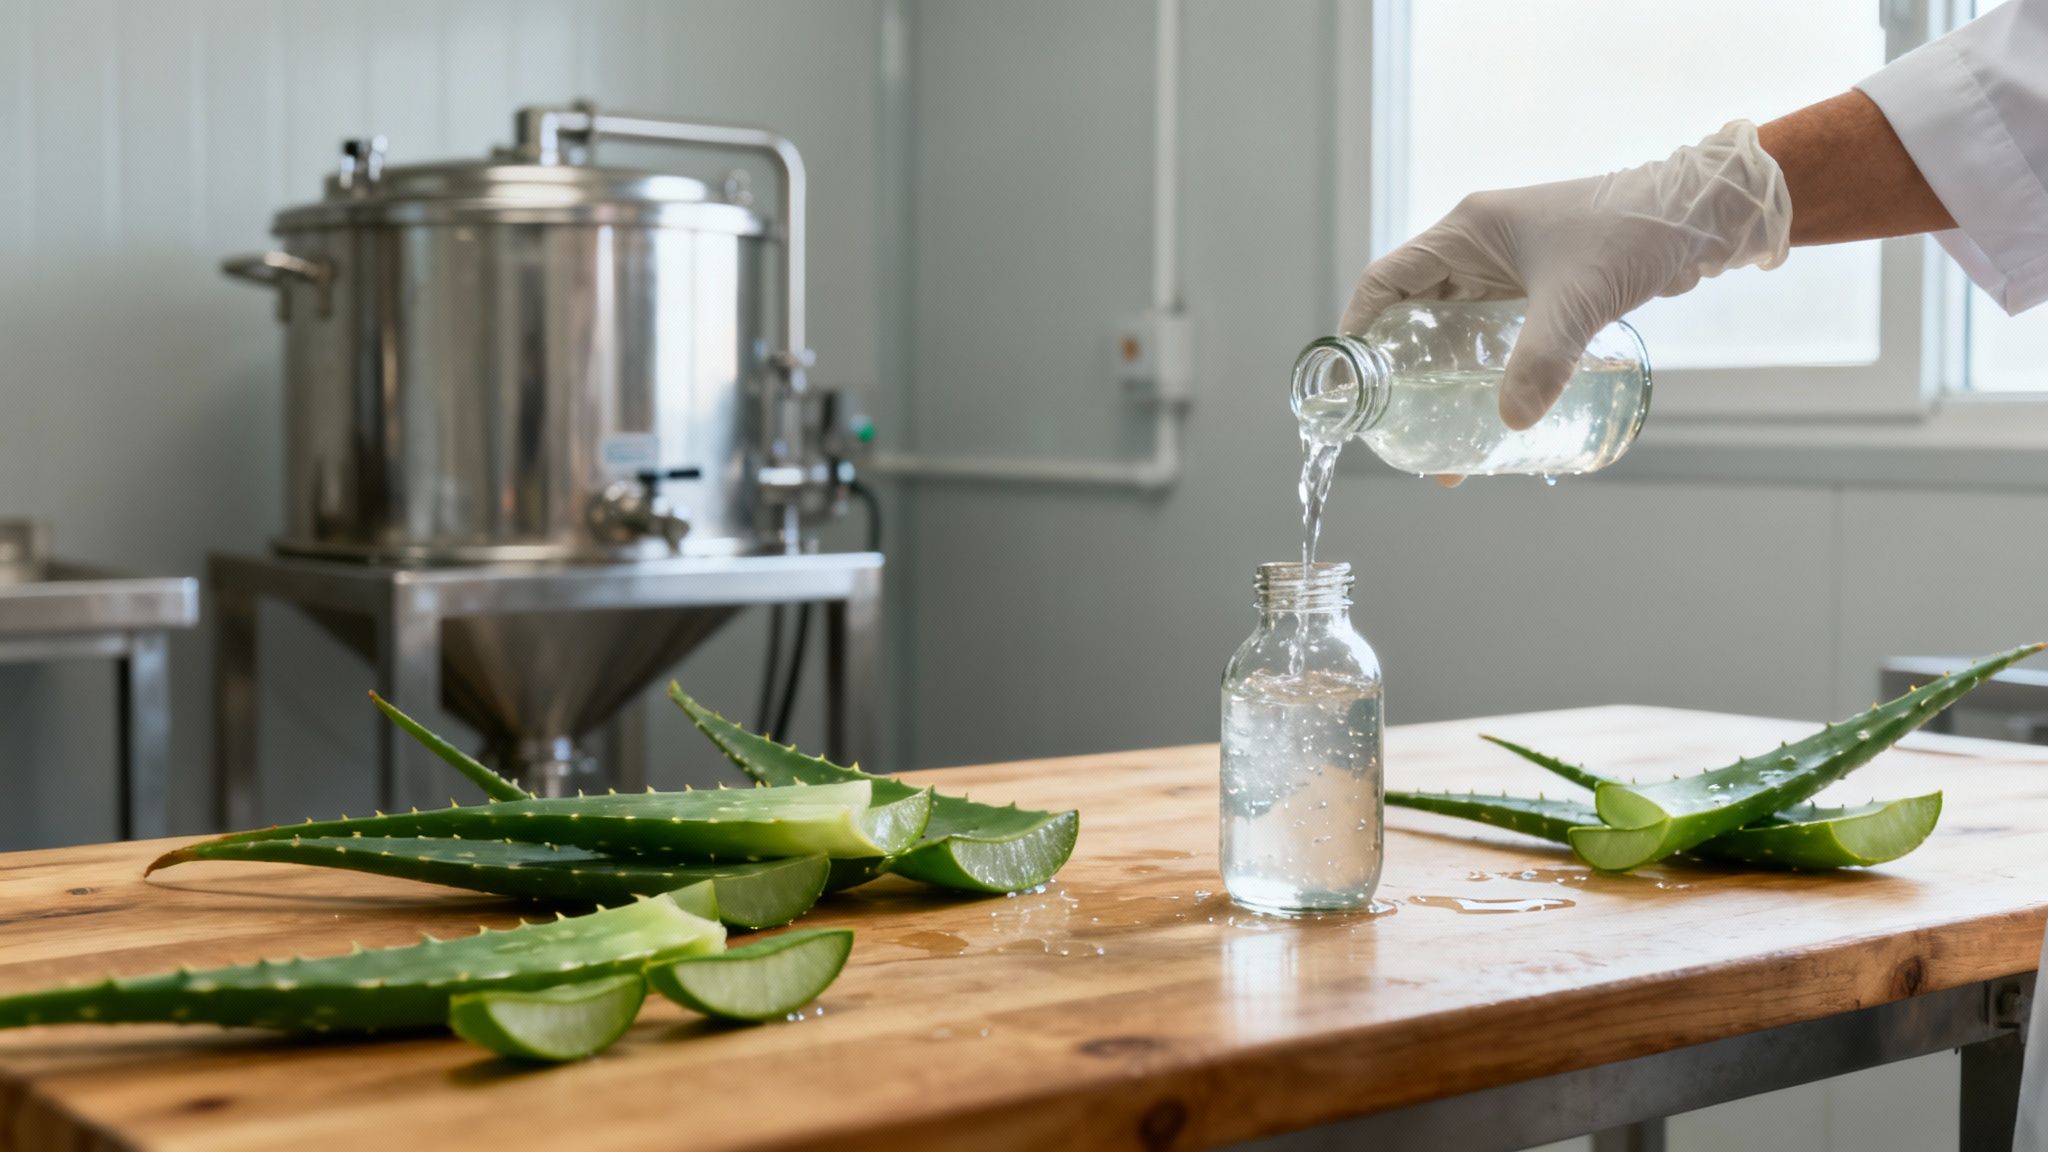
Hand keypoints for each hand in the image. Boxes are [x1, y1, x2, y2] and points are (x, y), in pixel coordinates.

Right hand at [1341, 121, 1791, 429]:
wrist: (1701, 214)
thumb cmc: (1633, 234)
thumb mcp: (1578, 301)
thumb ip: (1541, 361)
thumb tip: (1509, 423)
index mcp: (1468, 230)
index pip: (1387, 280)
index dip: (1360, 328)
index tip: (1349, 379)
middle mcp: (1480, 245)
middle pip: (1416, 310)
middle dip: (1401, 367)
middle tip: (1397, 420)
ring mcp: (1510, 266)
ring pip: (1455, 326)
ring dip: (1443, 374)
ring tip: (1440, 429)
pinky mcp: (1541, 286)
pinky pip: (1494, 333)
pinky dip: (1484, 368)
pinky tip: (1490, 408)